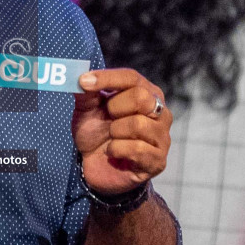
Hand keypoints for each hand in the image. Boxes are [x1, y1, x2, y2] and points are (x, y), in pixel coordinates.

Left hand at [72, 69, 170, 194]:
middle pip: (141, 98)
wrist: (94, 167)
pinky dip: (116, 150)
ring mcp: (162, 137)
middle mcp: (161, 113)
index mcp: (147, 93)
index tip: (83, 81)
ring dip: (114, 132)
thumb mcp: (86, 109)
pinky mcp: (158, 161)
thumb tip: (82, 78)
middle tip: (106, 119)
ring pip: (138, 125)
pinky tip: (112, 153)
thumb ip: (86, 92)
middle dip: (114, 109)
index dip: (107, 78)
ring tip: (110, 138)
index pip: (132, 77)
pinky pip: (137, 149)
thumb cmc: (95, 133)